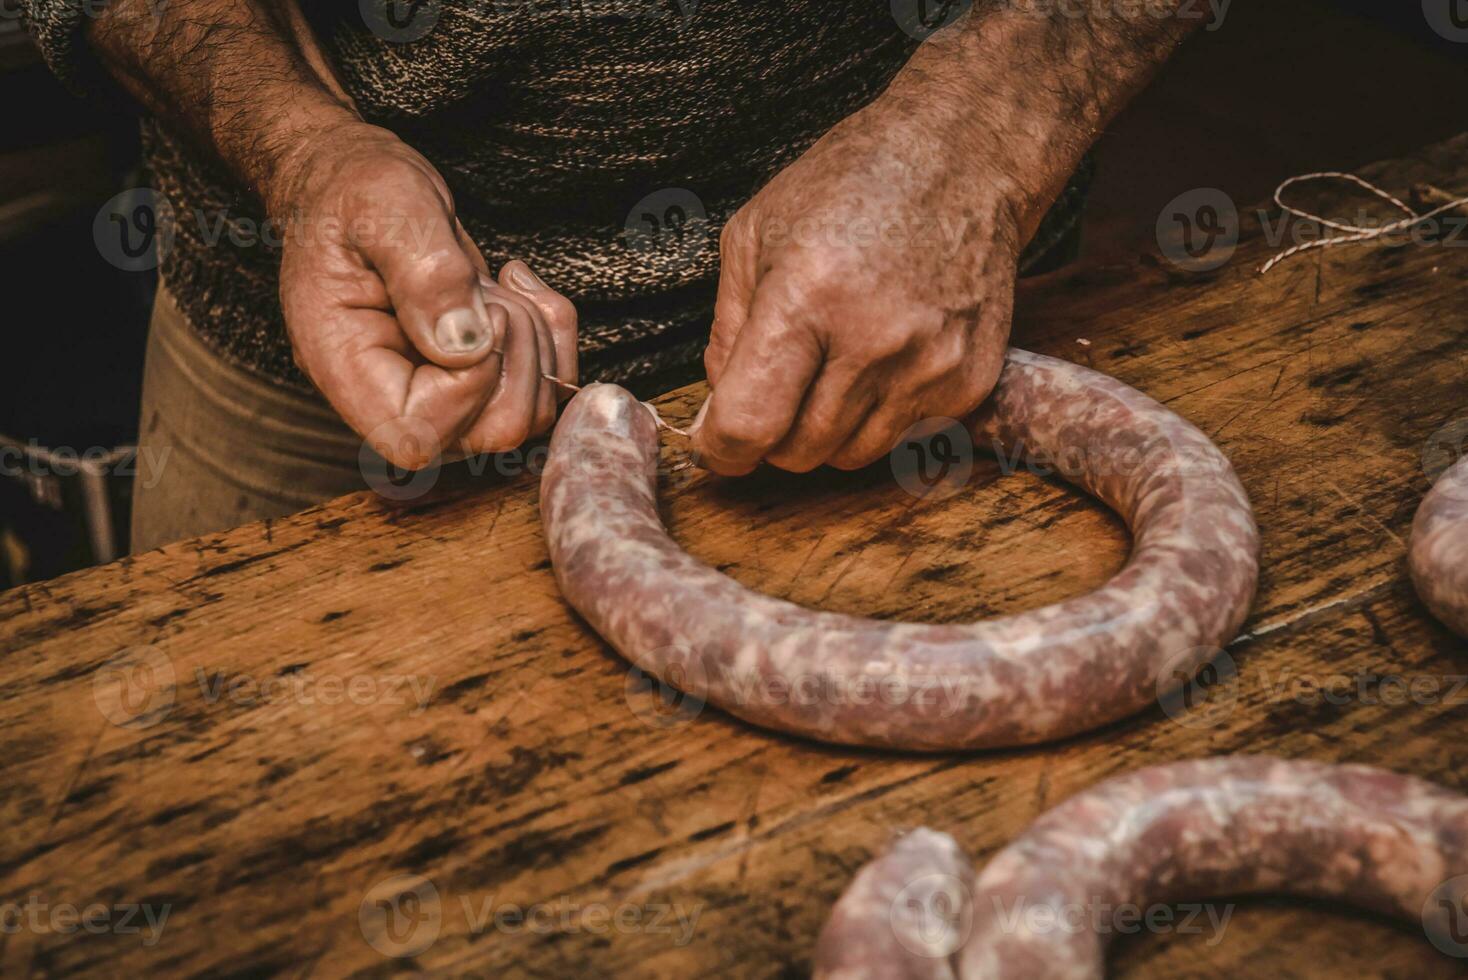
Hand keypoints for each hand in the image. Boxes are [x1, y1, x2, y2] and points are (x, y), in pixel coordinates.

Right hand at [273, 122, 576, 468]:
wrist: (357, 189)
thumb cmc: (356, 192)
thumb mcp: (384, 207)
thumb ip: (424, 273)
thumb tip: (467, 346)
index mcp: (347, 371)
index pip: (422, 435)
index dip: (473, 380)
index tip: (477, 304)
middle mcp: (395, 399)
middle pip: (493, 433)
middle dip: (518, 349)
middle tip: (486, 287)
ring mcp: (443, 397)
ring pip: (530, 413)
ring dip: (536, 336)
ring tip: (492, 283)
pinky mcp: (481, 380)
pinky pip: (548, 385)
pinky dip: (555, 331)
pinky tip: (515, 285)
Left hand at [692, 101, 1024, 475]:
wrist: (964, 160)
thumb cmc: (850, 187)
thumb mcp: (755, 234)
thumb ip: (726, 331)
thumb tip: (720, 410)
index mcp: (806, 297)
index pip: (751, 423)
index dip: (723, 449)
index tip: (720, 443)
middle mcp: (873, 341)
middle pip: (797, 452)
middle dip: (773, 434)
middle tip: (779, 388)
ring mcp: (929, 367)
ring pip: (849, 457)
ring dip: (826, 430)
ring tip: (832, 365)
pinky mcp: (968, 382)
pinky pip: (900, 439)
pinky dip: (878, 416)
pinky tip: (882, 360)